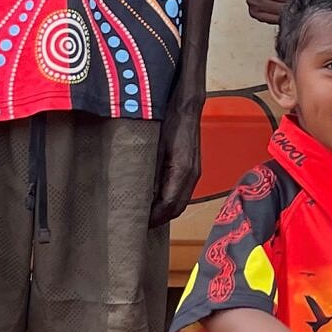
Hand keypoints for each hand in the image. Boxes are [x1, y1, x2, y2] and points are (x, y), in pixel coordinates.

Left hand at [149, 95, 201, 225]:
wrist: (186, 107)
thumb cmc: (168, 122)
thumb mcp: (152, 147)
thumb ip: (149, 172)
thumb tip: (138, 194)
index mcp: (181, 171)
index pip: (169, 206)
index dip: (153, 218)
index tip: (137, 224)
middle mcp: (191, 175)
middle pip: (177, 209)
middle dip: (160, 219)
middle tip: (139, 223)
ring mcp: (194, 172)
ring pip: (181, 202)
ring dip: (166, 211)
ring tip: (147, 213)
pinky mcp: (193, 168)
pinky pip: (184, 192)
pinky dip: (171, 200)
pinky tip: (157, 197)